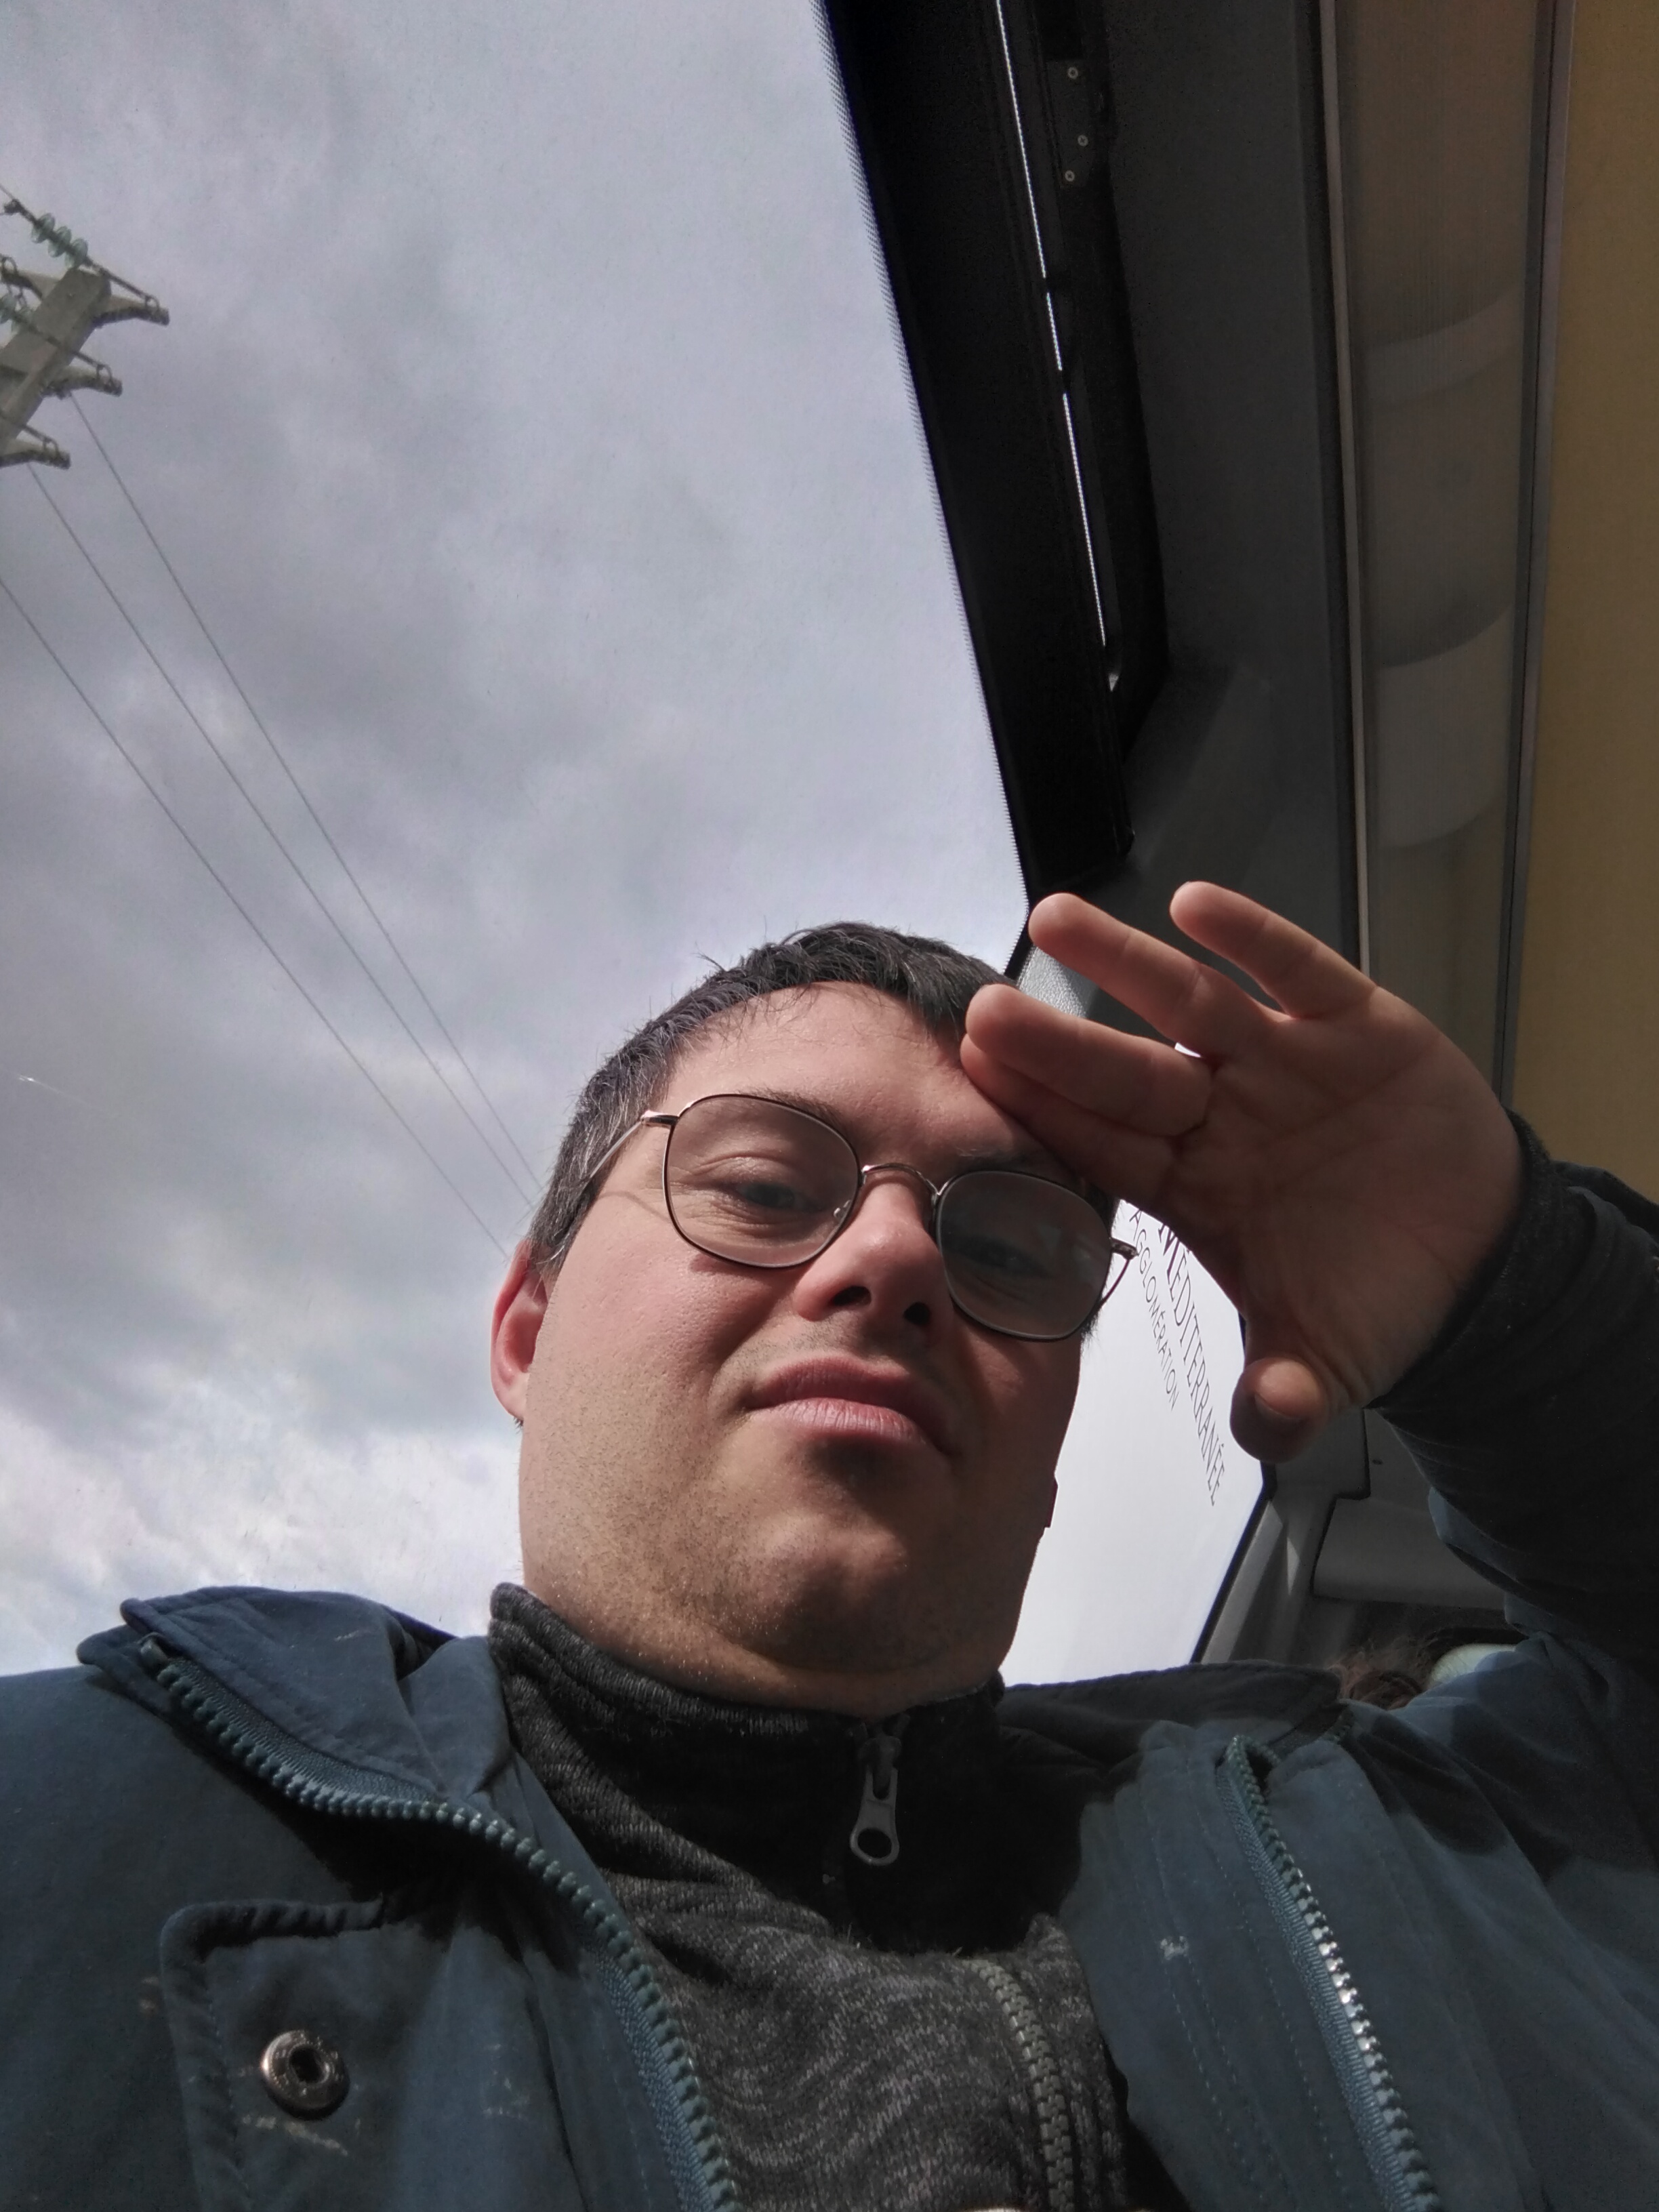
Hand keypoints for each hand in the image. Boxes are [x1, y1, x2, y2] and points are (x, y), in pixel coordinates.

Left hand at [961, 884, 1521, 1458]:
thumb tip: (1267, 1432)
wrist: (1477, 1253)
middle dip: (1059, 1046)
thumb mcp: (1329, 1357)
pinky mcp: (1354, 1025)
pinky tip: (1197, 905)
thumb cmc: (1376, 1293)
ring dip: (1126, 962)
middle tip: (985, 1010)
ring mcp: (1282, 1064)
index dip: (1045, 1116)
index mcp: (1196, 1188)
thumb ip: (1288, 1392)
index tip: (975, 1082)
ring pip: (1190, 1005)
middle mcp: (1222, 1116)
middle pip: (1125, 1075)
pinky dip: (1254, 939)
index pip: (1103, 1147)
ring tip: (1057, 917)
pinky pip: (1298, 973)